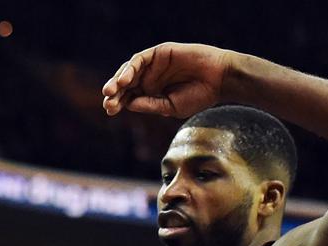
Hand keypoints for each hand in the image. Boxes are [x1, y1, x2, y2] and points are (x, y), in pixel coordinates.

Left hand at [102, 42, 233, 117]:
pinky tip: (125, 79)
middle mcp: (150, 77)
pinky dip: (131, 68)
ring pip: (130, 70)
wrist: (219, 80)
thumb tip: (128, 104)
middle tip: (108, 103)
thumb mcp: (170, 107)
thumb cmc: (198, 96)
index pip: (129, 97)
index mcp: (151, 92)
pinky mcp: (160, 52)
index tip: (110, 111)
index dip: (118, 102)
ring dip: (119, 80)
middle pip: (126, 84)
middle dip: (115, 93)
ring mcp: (154, 64)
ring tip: (111, 90)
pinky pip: (141, 59)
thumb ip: (150, 105)